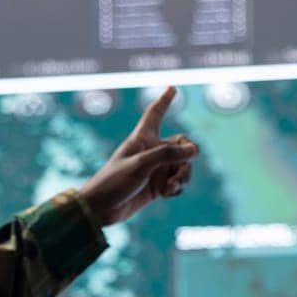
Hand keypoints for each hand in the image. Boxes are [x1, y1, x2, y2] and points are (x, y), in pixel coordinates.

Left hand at [78, 86, 198, 225]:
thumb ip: (168, 154)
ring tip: (173, 186)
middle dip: (187, 155)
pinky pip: (177, 182)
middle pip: (181, 144)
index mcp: (142, 138)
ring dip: (183, 175)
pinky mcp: (157, 186)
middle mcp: (151, 151)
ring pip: (183, 166)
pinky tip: (168, 193)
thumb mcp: (141, 165)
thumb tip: (195, 150)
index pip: (155, 113)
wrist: (102, 209)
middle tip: (184, 164)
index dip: (164, 100)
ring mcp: (155, 169)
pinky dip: (177, 188)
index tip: (172, 88)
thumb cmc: (114, 182)